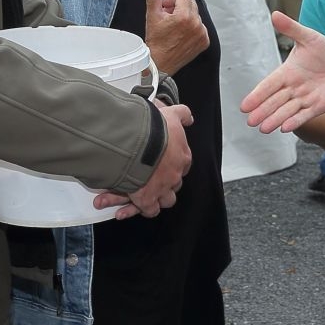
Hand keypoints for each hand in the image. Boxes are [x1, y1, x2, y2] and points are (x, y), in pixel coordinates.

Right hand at [94, 101, 193, 219]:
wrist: (135, 141)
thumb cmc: (152, 128)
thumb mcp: (170, 114)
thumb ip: (181, 114)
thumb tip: (188, 117)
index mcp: (182, 156)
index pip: (183, 163)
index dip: (174, 163)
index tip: (165, 160)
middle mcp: (175, 174)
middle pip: (175, 183)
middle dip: (166, 182)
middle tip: (154, 177)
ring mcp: (162, 188)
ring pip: (167, 199)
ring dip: (158, 197)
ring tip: (147, 193)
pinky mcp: (147, 199)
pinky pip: (150, 210)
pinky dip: (142, 209)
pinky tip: (136, 205)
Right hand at [139, 0, 208, 76]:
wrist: (160, 63)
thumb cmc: (156, 42)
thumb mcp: (152, 16)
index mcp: (184, 16)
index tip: (165, 7)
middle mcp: (195, 24)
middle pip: (191, 4)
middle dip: (179, 7)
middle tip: (168, 17)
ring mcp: (201, 33)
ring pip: (196, 15)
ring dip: (186, 17)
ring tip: (174, 27)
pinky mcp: (204, 41)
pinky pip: (201, 27)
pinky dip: (192, 28)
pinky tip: (181, 34)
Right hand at [242, 11, 324, 132]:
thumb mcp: (309, 37)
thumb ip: (292, 29)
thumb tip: (275, 14)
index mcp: (287, 72)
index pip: (268, 85)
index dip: (257, 95)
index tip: (245, 106)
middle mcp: (292, 87)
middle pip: (274, 101)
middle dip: (263, 111)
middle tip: (251, 121)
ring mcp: (304, 98)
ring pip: (286, 110)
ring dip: (275, 119)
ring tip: (264, 128)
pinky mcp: (316, 106)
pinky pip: (304, 115)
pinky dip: (295, 121)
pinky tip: (284, 128)